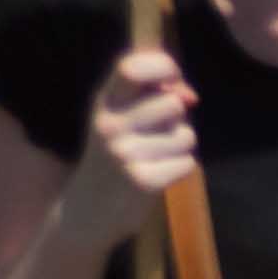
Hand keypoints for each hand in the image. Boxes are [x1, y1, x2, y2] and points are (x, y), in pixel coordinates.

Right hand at [58, 45, 200, 247]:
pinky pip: (187, 163)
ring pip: (186, 136)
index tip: (172, 79)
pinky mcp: (142, 182)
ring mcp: (125, 155)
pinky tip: (157, 176)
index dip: (162, 66)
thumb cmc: (115, 155)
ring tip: (154, 157)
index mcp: (105, 103)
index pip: (131, 68)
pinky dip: (179, 169)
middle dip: (177, 119)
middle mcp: (110, 126)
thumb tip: (191, 97)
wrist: (86, 212)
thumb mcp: (121, 118)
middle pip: (173, 104)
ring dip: (179, 146)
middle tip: (156, 135)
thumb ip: (156, 96)